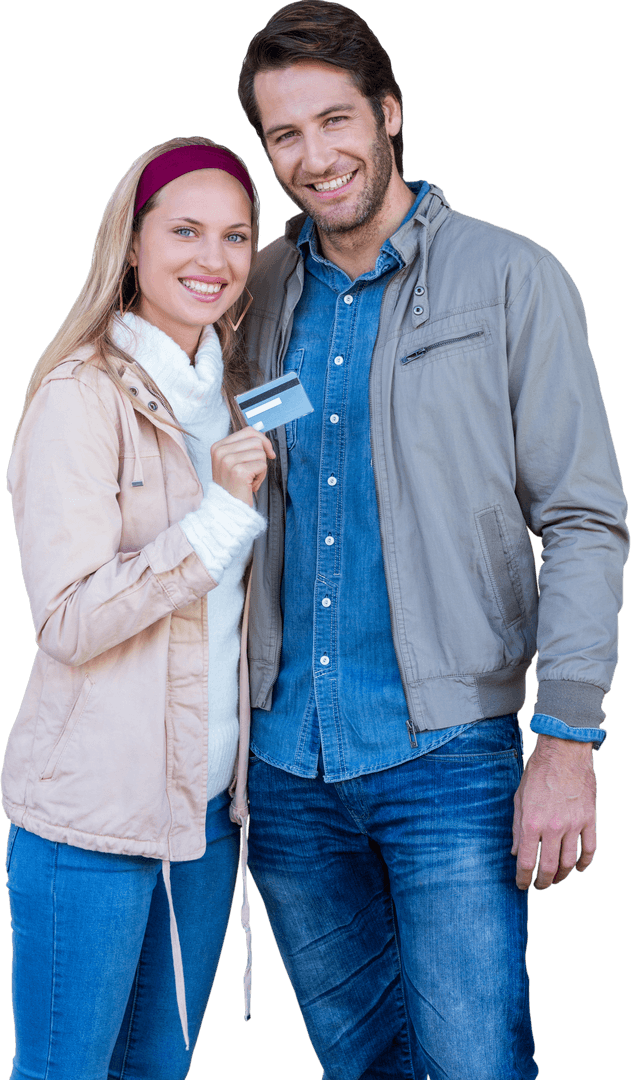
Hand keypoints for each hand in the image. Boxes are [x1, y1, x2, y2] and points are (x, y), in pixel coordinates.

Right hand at [211, 427, 274, 506]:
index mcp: (218, 447)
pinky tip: (251, 485)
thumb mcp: (234, 462)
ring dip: (261, 468)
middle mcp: (220, 452)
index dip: (262, 441)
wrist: (228, 509)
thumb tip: (262, 435)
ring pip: (261, 453)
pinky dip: (261, 477)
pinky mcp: (239, 471)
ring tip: (250, 479)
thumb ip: (244, 446)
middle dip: (261, 456)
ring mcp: (228, 461)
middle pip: (256, 441)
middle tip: (253, 472)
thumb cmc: (234, 486)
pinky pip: (262, 465)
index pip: (248, 431)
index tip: (267, 453)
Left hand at [512, 733, 595, 889]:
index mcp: (532, 822)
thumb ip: (517, 828)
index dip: (523, 878)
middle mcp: (553, 827)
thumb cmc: (538, 773)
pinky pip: (590, 848)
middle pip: (549, 867)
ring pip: (570, 862)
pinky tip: (580, 868)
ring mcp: (574, 825)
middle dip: (543, 882)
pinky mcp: (589, 819)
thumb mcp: (519, 799)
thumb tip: (515, 852)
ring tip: (556, 879)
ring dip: (562, 876)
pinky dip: (586, 863)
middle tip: (540, 885)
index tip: (522, 885)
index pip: (526, 862)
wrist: (563, 753)